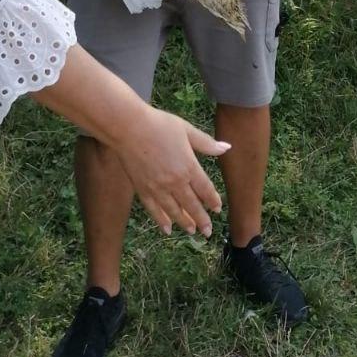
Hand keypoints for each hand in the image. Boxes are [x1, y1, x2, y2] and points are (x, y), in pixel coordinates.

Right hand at [114, 106, 229, 236]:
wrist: (129, 128)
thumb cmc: (160, 125)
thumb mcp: (187, 130)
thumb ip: (206, 143)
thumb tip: (227, 147)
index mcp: (189, 166)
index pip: (205, 189)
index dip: (212, 200)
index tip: (217, 209)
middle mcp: (175, 182)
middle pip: (192, 205)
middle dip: (202, 219)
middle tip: (208, 231)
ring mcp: (158, 188)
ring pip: (174, 211)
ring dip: (184, 222)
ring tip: (191, 231)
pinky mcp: (142, 190)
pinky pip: (154, 210)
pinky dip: (161, 221)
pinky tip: (167, 229)